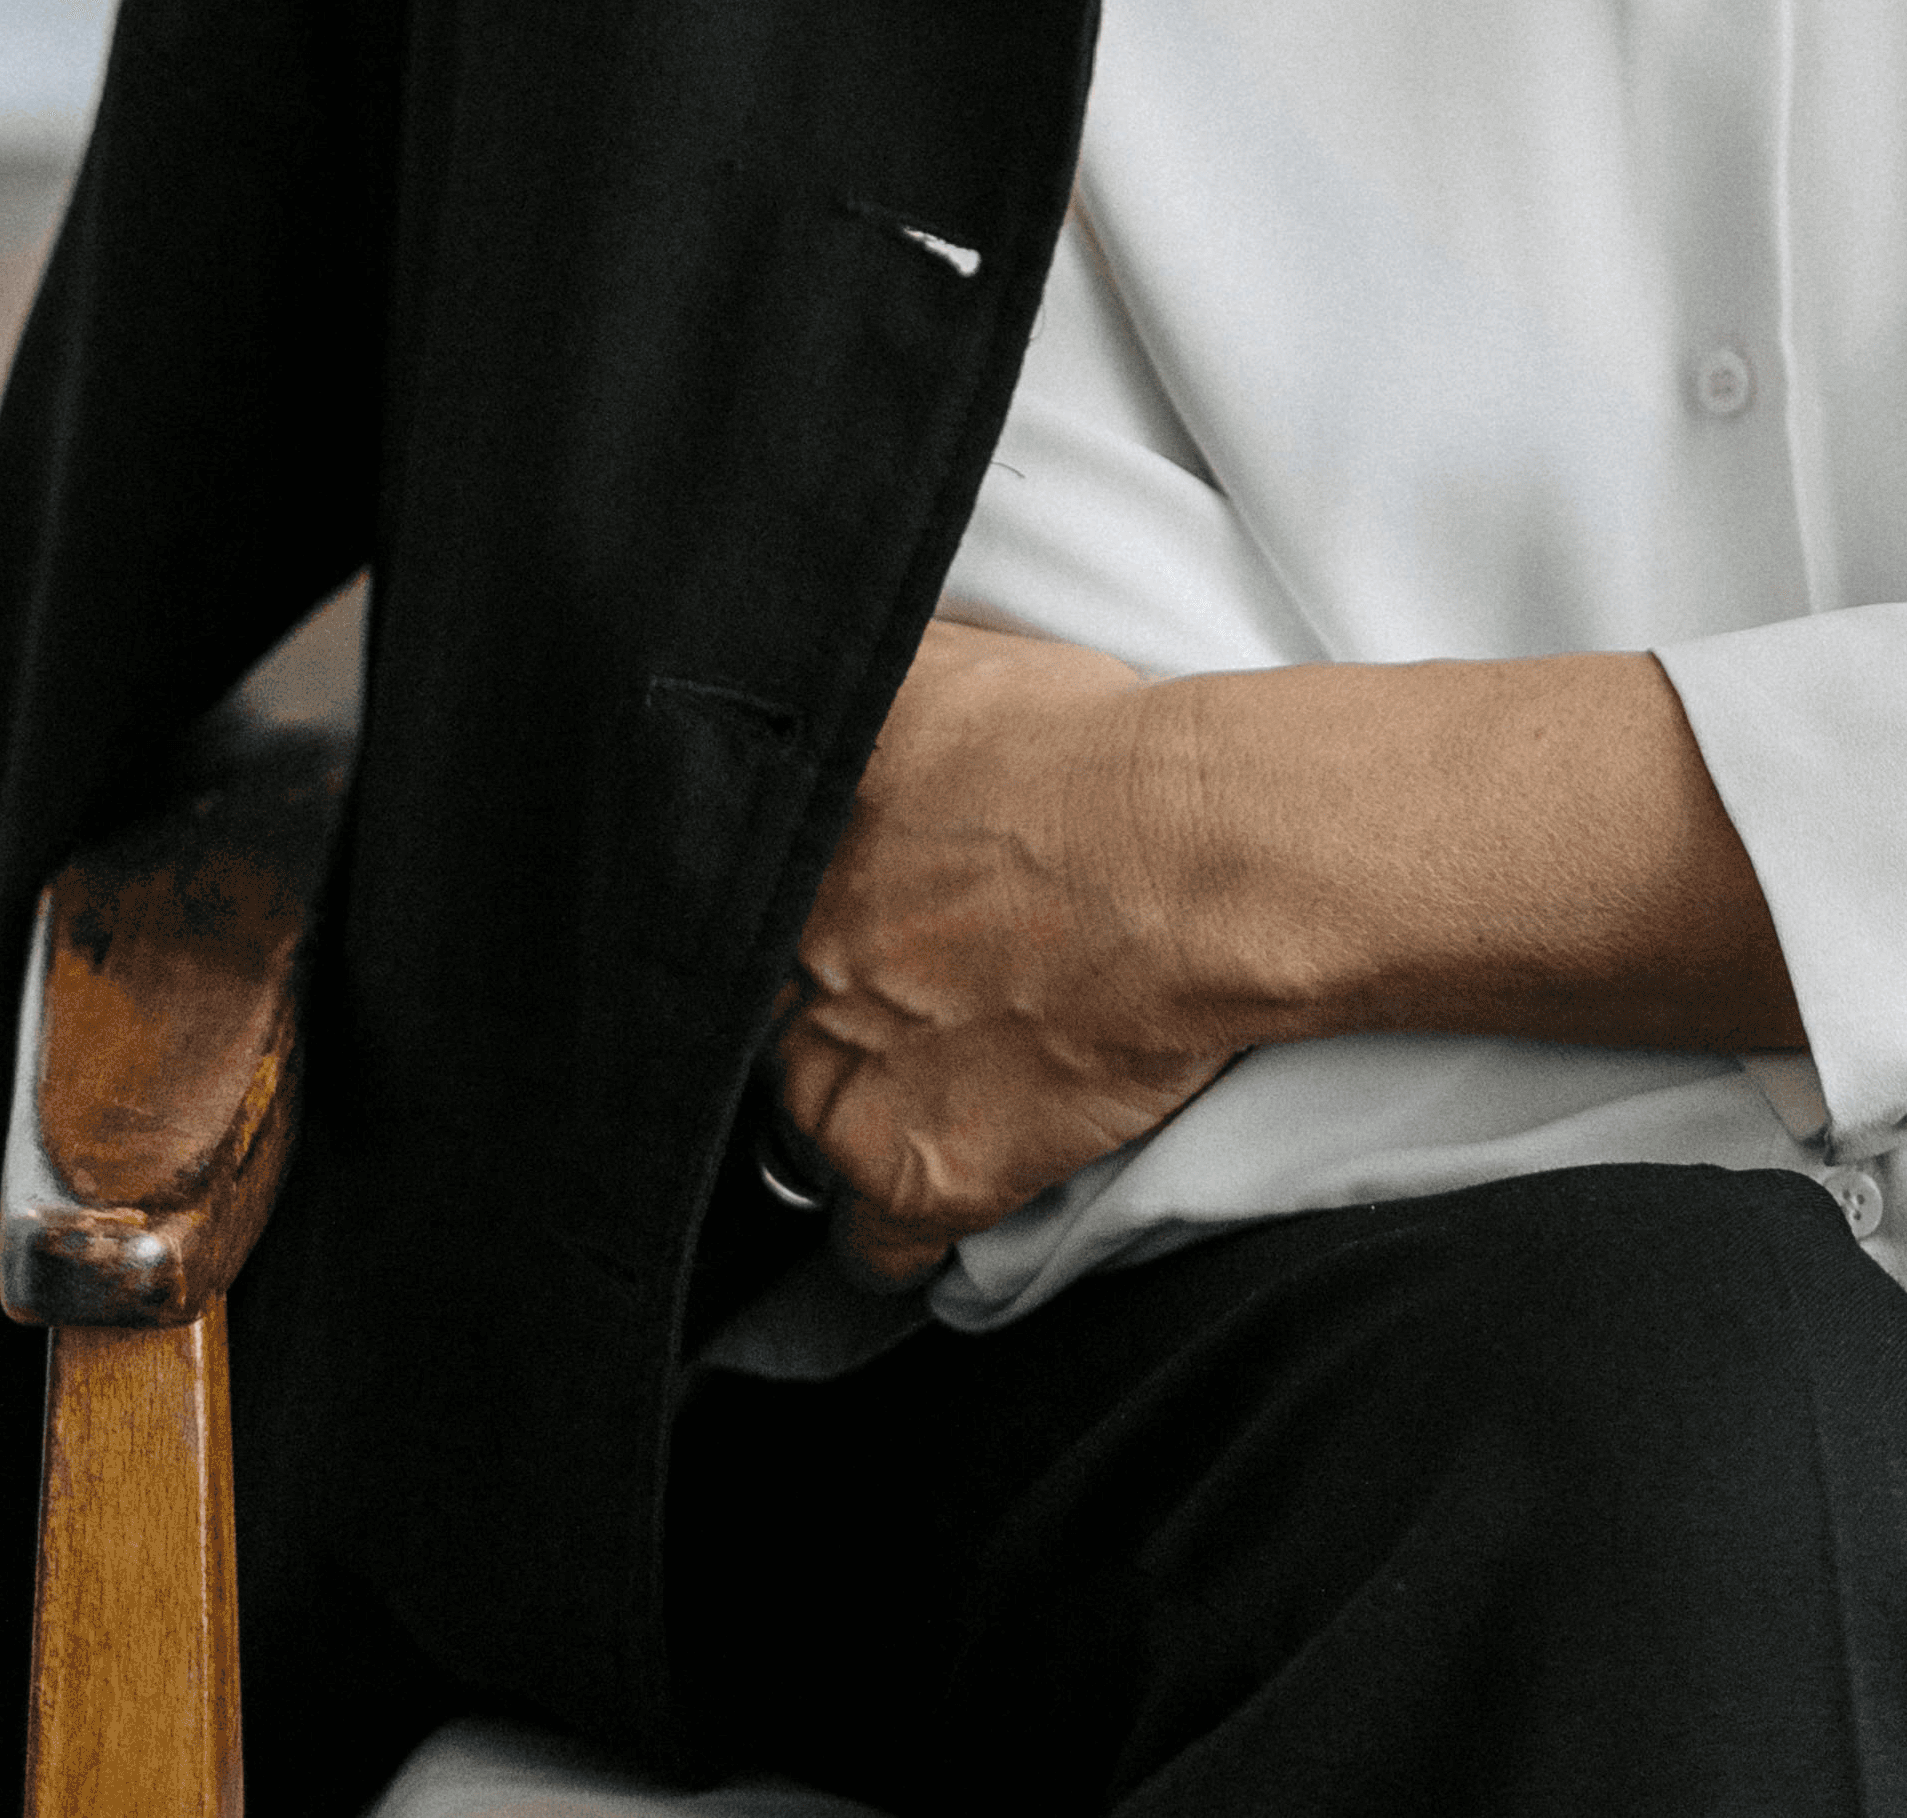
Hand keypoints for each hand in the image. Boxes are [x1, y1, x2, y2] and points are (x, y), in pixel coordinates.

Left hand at [771, 621, 1235, 1288]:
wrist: (1185, 855)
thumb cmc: (1083, 744)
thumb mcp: (929, 661)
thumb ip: (846, 690)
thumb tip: (797, 654)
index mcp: (775, 850)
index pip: (722, 915)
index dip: (780, 927)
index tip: (827, 926)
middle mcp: (779, 974)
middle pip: (762, 1019)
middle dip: (819, 1009)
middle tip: (906, 986)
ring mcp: (837, 1084)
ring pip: (804, 1128)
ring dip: (853, 1109)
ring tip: (939, 1071)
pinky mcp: (917, 1176)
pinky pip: (871, 1252)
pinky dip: (897, 1238)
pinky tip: (935, 1190)